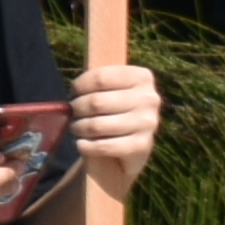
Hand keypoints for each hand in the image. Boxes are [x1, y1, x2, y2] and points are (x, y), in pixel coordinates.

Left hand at [69, 61, 158, 195]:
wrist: (132, 144)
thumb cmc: (115, 108)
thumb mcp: (111, 87)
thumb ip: (96, 80)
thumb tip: (74, 84)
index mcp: (142, 77)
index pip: (99, 78)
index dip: (79, 86)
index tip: (75, 93)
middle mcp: (150, 99)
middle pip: (96, 102)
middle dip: (77, 109)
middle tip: (74, 113)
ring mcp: (148, 123)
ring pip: (96, 125)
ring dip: (79, 128)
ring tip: (78, 127)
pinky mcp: (142, 146)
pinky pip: (102, 146)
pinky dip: (86, 146)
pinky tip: (82, 143)